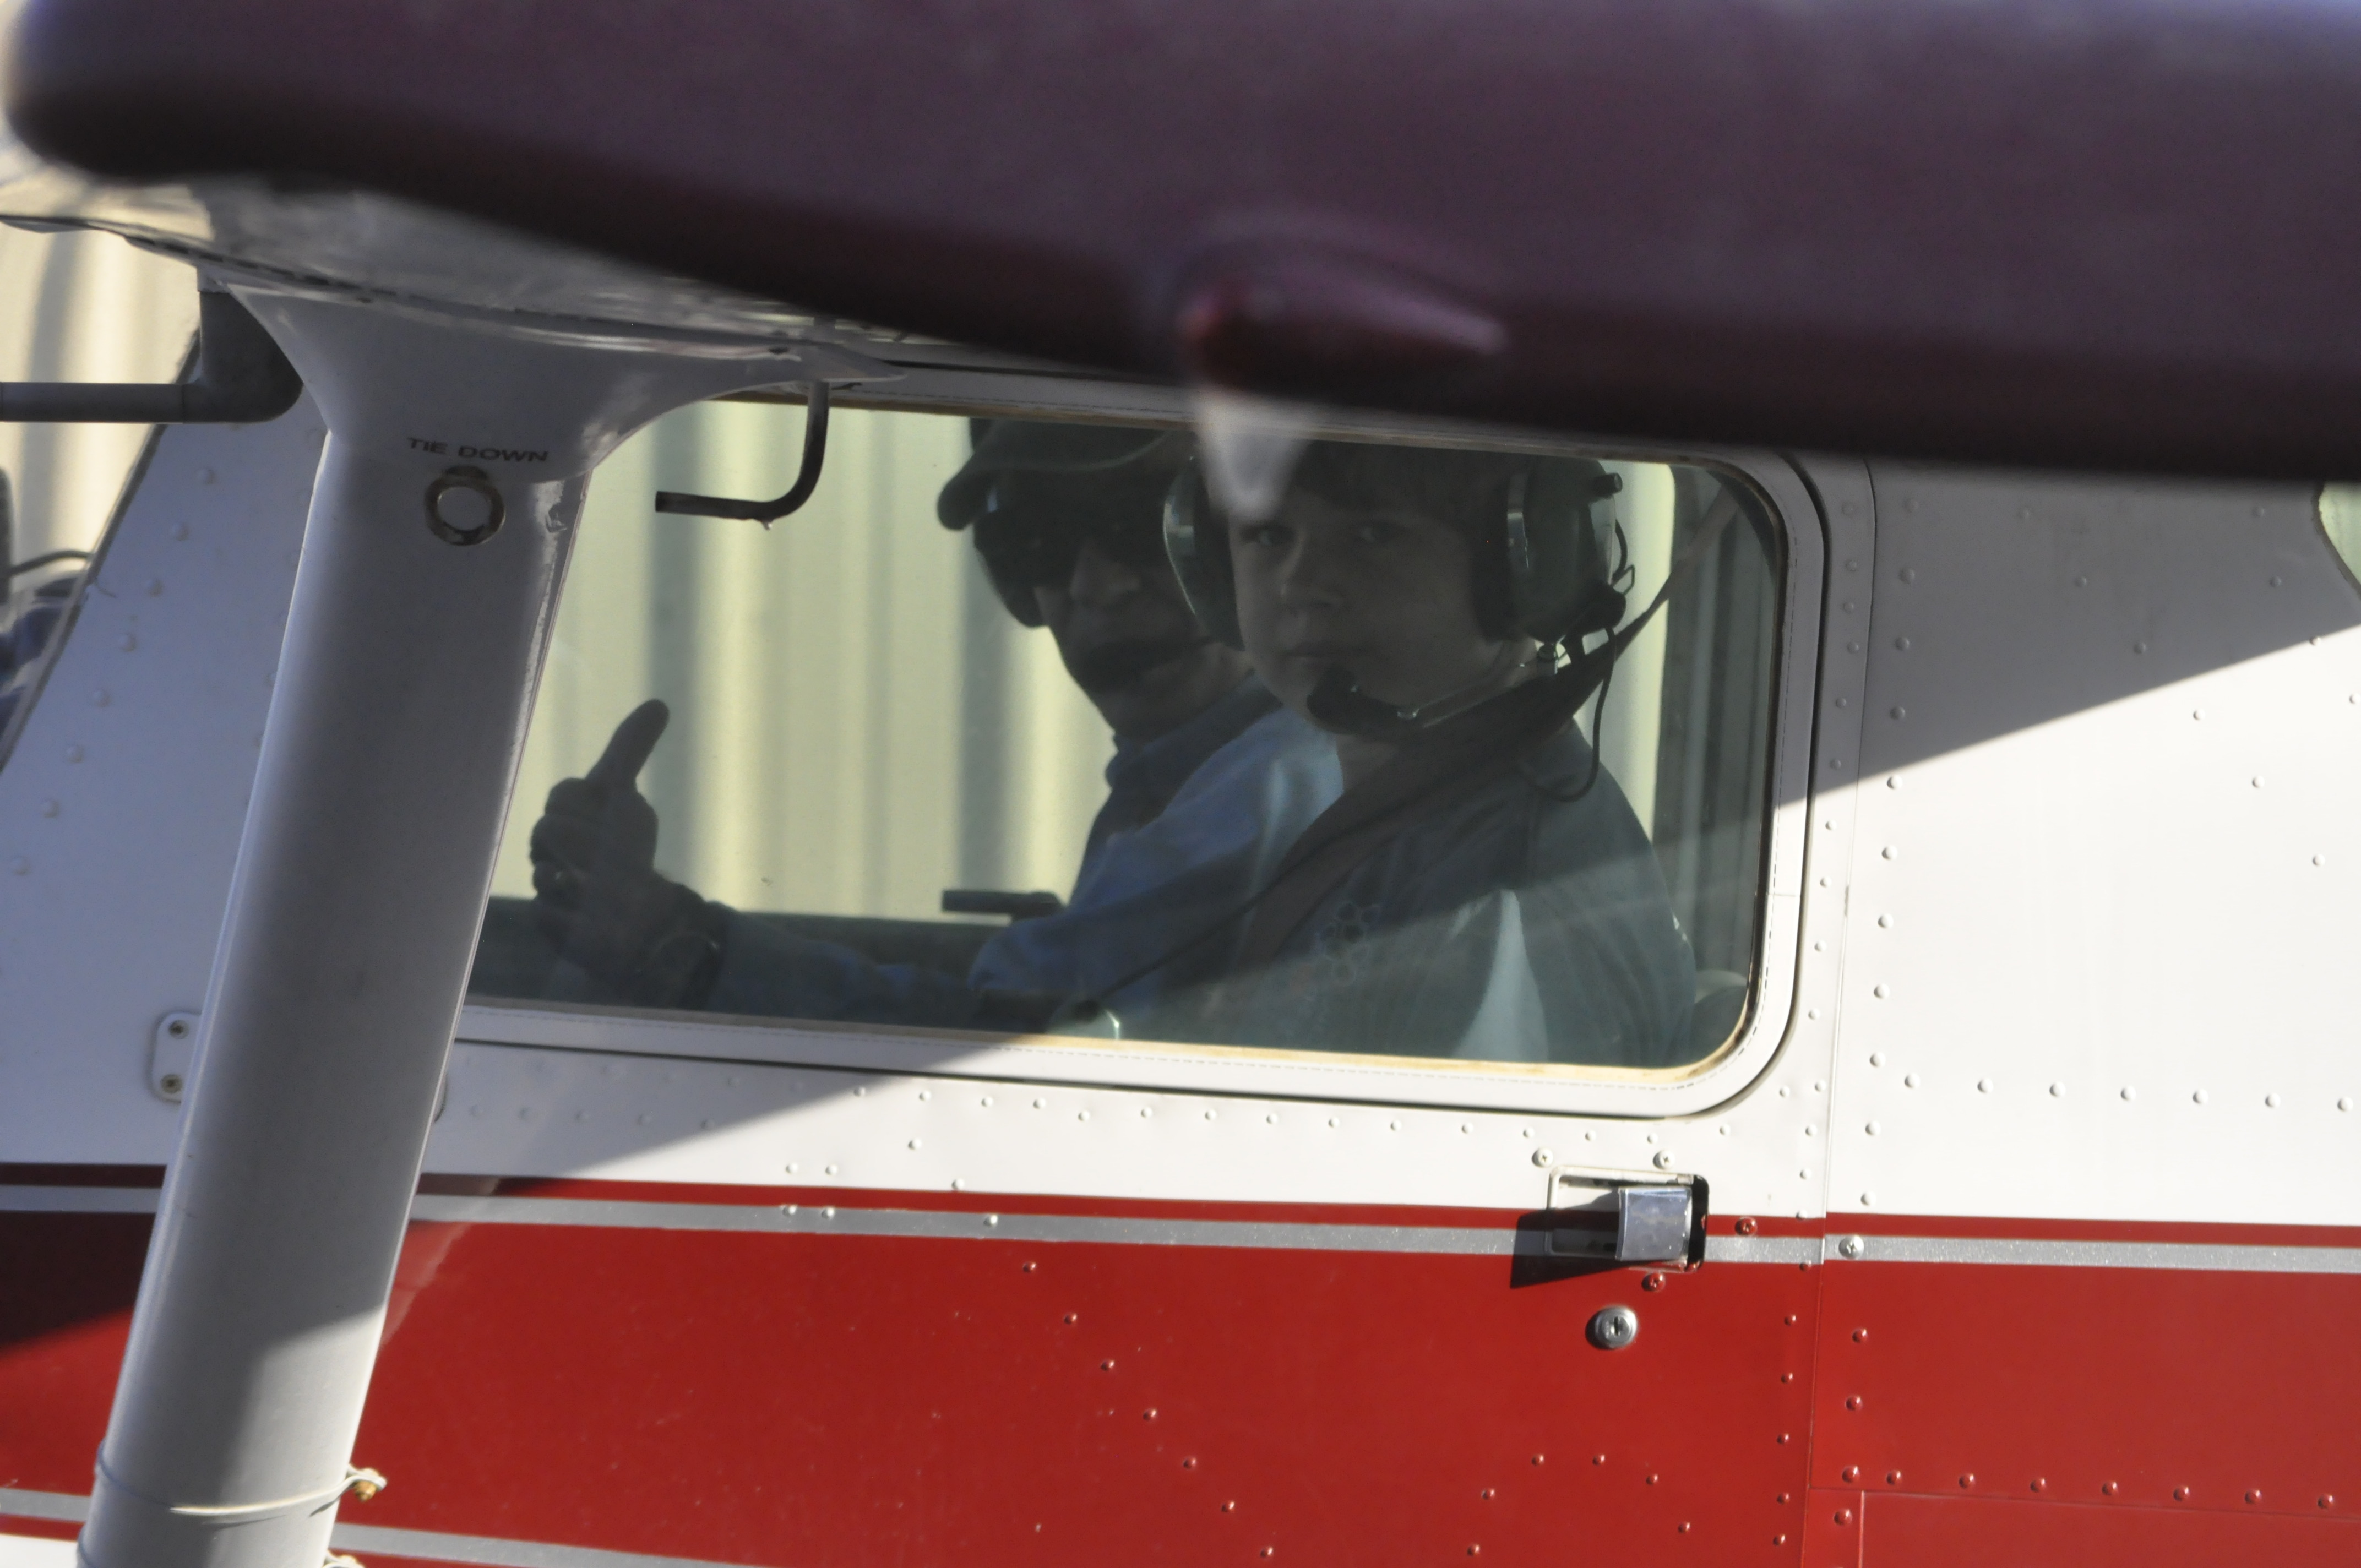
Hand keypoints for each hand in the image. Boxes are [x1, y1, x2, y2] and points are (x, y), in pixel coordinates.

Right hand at [531, 701, 721, 1000]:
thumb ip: (630, 750)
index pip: (564, 794)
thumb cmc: (622, 849)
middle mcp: (546, 845)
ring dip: (584, 872)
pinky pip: (551, 908)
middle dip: (588, 839)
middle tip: (606, 852)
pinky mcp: (544, 917)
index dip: (586, 802)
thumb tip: (659, 702)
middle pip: (551, 827)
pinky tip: (586, 905)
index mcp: (561, 814)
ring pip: (546, 869)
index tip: (604, 809)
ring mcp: (543, 880)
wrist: (632, 911)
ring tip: (598, 880)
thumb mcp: (624, 797)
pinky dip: (575, 908)